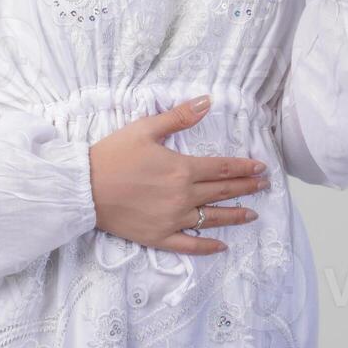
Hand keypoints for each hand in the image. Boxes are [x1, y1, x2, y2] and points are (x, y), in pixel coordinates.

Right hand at [87, 95, 267, 255]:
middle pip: (222, 191)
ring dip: (235, 215)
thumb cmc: (113, 155)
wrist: (84, 188)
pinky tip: (222, 246)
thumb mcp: (145, 128)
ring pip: (212, 218)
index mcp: (182, 169)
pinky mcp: (159, 237)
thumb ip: (179, 116)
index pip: (222, 167)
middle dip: (246, 188)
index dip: (244, 167)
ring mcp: (173, 220)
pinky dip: (208, 247)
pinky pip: (190, 245)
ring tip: (252, 214)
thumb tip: (207, 101)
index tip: (261, 168)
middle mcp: (183, 196)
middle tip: (264, 186)